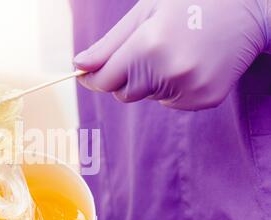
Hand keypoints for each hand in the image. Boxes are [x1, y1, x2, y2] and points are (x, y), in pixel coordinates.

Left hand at [74, 0, 270, 110]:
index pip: (105, 80)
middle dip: (125, 76)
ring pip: (148, 98)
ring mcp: (190, 88)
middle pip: (124, 93)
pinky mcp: (204, 100)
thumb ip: (108, 45)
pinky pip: (170, 103)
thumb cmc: (188, 4)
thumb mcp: (144, 14)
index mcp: (149, 45)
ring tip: (174, 52)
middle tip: (146, 50)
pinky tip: (189, 64)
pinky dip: (171, 89)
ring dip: (150, 81)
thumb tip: (79, 66)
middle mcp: (169, 71)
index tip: (86, 75)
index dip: (92, 78)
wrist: (247, 10)